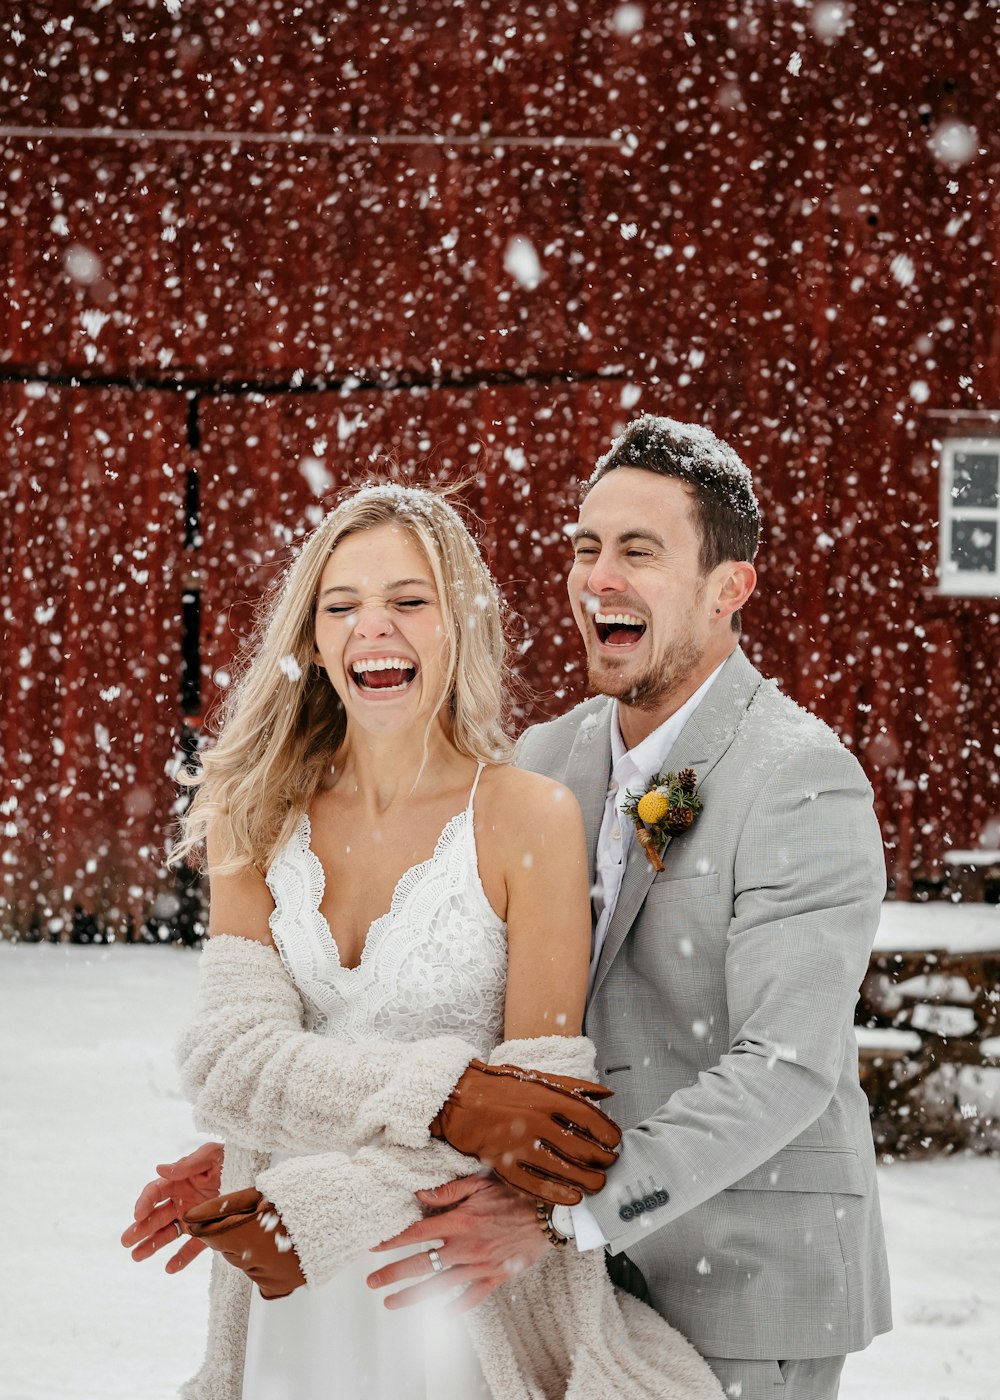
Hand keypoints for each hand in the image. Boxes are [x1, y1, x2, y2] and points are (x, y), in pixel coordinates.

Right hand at [120, 1141, 223, 1272]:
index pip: (156, 1192)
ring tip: (137, 1256)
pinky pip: (193, 1246)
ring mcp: (194, 1217)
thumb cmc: (232, 1157)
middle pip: (157, 1215)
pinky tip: (169, 1268)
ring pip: (169, 1233)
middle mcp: (184, 1200)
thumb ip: (188, 1164)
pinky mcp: (208, 1231)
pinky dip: (181, 1258)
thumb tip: (160, 1169)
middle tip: (126, 1241)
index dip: (144, 1203)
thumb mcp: (212, 1155)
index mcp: (181, 1180)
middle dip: (140, 1228)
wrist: (257, 1174)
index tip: (137, 1215)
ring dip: (153, 1244)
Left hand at [183, 1188, 305, 1299]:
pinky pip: (258, 1277)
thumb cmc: (300, 1195)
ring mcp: (268, 1278)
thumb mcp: (260, 1193)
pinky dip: (263, 1264)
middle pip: (227, 1250)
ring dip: (250, 1249)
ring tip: (276, 1231)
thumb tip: (192, 1216)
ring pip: (242, 1263)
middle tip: (260, 1218)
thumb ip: (224, 1207)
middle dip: (234, 1234)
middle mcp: (255, 1263)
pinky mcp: (279, 1287)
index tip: (208, 1218)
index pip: (211, 1236)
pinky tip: (280, 1249)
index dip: (208, 1225)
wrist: (338, 1212)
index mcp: (247, 1235)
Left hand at [367, 1175, 548, 1313]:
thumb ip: (449, 1190)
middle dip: (393, 1273)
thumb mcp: (481, 1182)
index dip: (393, 1239)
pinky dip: (454, 1308)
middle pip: (422, 1263)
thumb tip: (420, 1193)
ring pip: (440, 1285)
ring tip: (391, 1303)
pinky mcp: (494, 1277)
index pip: (417, 1232)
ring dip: (413, 1296)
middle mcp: (465, 1247)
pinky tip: (438, 1316)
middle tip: (372, 1281)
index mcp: (460, 1221)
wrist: (547, 1215)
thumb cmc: (514, 1194)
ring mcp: (479, 1266)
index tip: (374, 1246)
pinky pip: (470, 1298)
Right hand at [429, 1060, 620, 1205]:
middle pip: (583, 1149)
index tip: (614, 1143)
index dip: (609, 1136)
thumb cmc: (503, 1087)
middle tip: (609, 1165)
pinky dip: (559, 1195)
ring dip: (587, 1181)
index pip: (591, 1121)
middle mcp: (537, 1122)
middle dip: (602, 1161)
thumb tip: (607, 1093)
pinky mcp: (505, 1165)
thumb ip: (575, 1087)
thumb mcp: (540, 1078)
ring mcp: (520, 1146)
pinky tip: (573, 1198)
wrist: (460, 1099)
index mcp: (548, 1098)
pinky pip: (537, 1187)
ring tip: (597, 1184)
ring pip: (564, 1171)